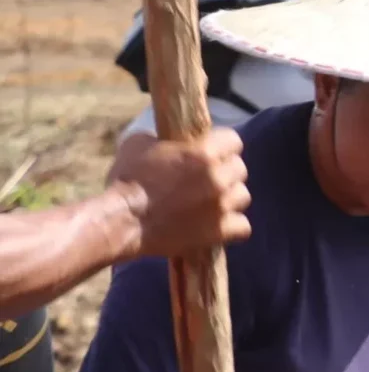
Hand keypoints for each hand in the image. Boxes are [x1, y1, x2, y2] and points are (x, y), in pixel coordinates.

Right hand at [108, 130, 250, 258]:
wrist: (121, 220)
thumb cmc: (126, 180)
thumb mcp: (139, 144)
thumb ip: (163, 139)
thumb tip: (169, 141)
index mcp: (204, 152)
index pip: (233, 140)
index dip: (222, 145)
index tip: (211, 151)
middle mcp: (219, 177)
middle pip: (240, 169)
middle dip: (226, 171)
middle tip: (208, 179)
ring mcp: (222, 206)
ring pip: (243, 196)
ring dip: (230, 198)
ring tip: (212, 202)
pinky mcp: (219, 231)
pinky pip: (243, 226)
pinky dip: (233, 226)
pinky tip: (218, 224)